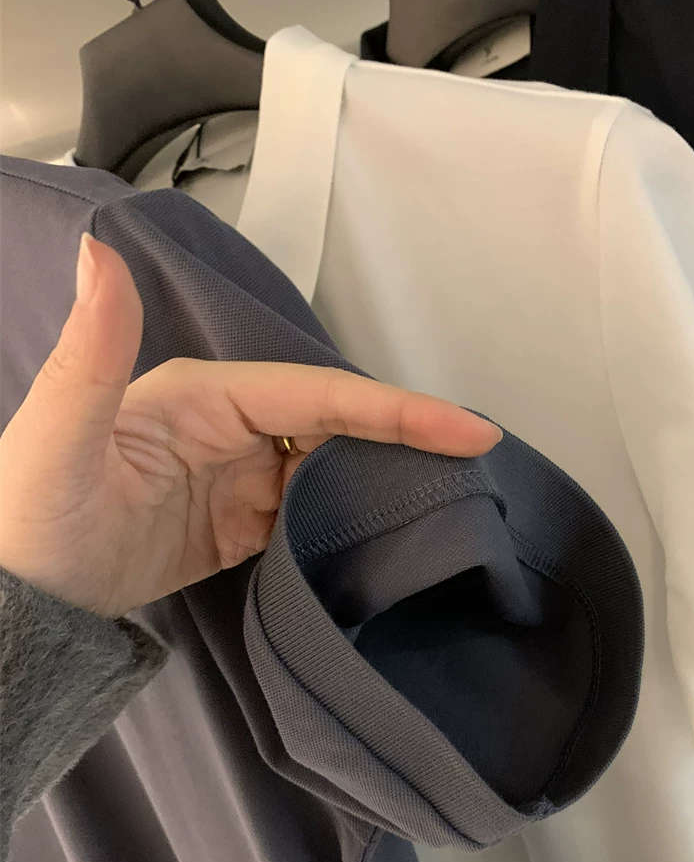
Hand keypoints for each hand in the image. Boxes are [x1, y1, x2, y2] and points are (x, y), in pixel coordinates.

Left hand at [0, 235, 500, 616]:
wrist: (21, 607)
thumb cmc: (29, 519)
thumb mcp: (55, 437)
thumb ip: (91, 353)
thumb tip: (103, 254)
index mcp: (200, 397)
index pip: (313, 396)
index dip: (391, 408)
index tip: (464, 428)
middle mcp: (228, 428)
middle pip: (336, 425)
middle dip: (407, 435)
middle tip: (479, 458)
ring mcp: (236, 477)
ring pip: (332, 467)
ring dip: (386, 476)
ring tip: (453, 493)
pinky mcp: (238, 524)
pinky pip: (309, 513)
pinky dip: (351, 518)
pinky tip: (388, 529)